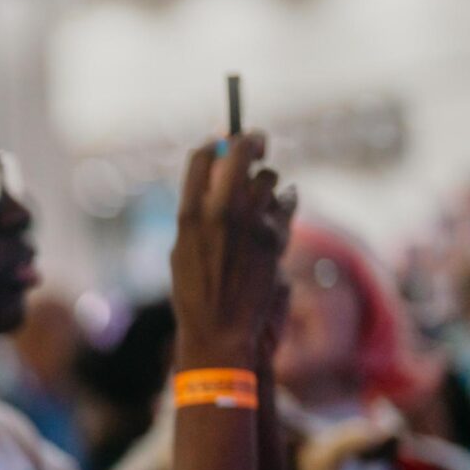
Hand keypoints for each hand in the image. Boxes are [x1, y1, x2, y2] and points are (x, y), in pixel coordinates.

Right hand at [169, 132, 295, 364]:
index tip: (226, 140)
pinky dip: (285, 201)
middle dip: (251, 141)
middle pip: (241, 151)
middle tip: (257, 142)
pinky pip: (287, 201)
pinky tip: (280, 206)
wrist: (220, 330)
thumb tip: (216, 175)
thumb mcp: (182, 248)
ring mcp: (252, 223)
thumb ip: (197, 211)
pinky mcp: (277, 236)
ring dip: (267, 180)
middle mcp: (221, 212)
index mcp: (190, 214)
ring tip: (260, 197)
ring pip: (269, 177)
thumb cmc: (195, 292)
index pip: (203, 155)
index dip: (216, 143)